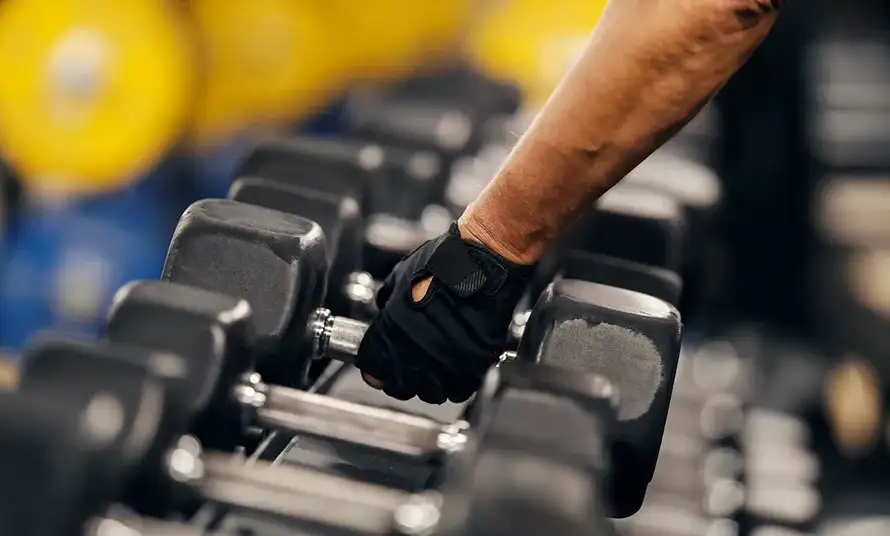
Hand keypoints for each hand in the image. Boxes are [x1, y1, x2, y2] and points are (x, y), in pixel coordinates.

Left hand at [355, 222, 535, 402]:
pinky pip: (459, 389)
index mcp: (392, 333)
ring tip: (433, 365)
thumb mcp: (401, 276)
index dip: (374, 368)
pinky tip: (455, 365)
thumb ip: (389, 301)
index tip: (377, 366)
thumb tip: (385, 308)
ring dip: (428, 383)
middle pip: (399, 387)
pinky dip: (456, 381)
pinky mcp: (474, 367)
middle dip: (398, 378)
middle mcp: (417, 354)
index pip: (372, 369)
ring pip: (430, 393)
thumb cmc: (446, 265)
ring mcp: (447, 364)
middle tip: (406, 365)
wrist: (485, 264)